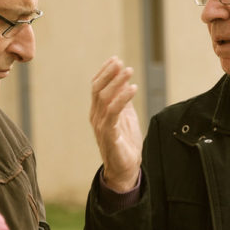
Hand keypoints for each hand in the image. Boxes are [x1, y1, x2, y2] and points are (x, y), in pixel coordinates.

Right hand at [90, 57, 142, 191]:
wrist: (125, 170)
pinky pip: (114, 113)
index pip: (97, 87)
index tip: (115, 59)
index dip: (105, 72)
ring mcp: (101, 126)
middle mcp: (96, 117)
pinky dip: (123, 99)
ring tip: (129, 71)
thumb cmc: (125, 144)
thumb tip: (125, 82)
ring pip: (105, 98)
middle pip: (98, 89)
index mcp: (98, 111)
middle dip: (109, 73)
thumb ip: (123, 101)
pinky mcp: (109, 135)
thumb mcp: (126, 117)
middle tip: (120, 62)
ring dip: (117, 82)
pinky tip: (133, 89)